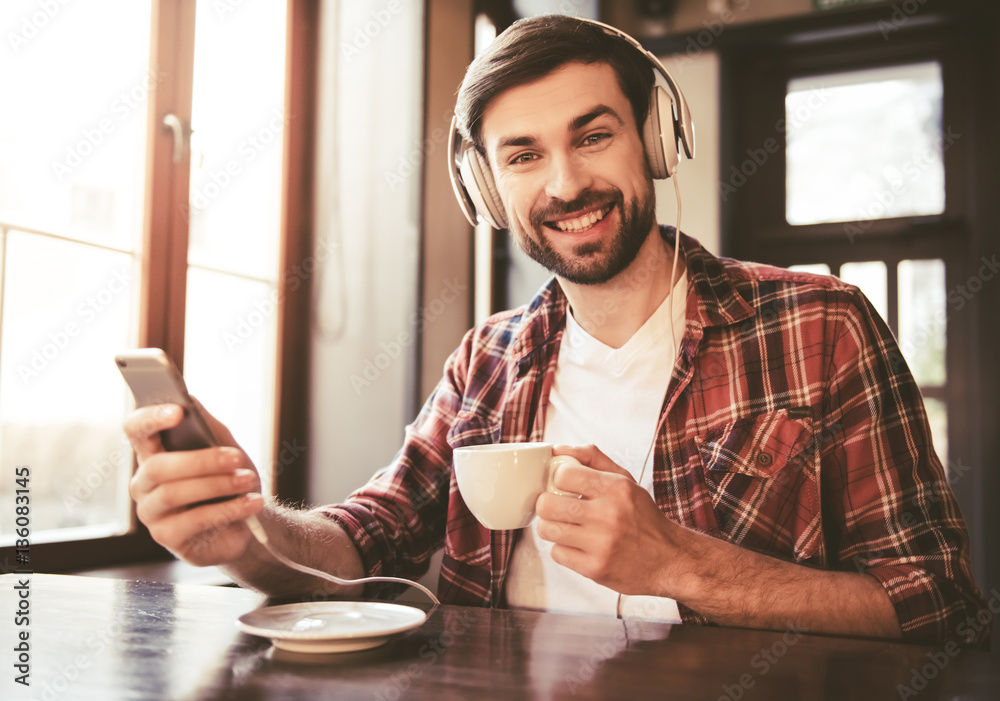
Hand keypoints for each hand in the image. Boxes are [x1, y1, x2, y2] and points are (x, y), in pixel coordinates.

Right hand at [124, 400, 264, 565]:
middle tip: (236, 458)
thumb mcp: (224, 448)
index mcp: (153, 453)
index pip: (136, 429)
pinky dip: (227, 509)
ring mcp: (151, 512)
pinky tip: (251, 503)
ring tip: (248, 480)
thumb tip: (189, 399)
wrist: (248, 523)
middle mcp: (144, 483)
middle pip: (158, 466)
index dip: (151, 418)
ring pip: (174, 493)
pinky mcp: (167, 537)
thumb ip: (205, 425)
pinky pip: (193, 520)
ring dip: (218, 485)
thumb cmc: (230, 481)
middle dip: (202, 460)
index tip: (178, 411)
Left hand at [534, 444, 685, 596]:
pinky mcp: (595, 569)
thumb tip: (558, 450)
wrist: (670, 560)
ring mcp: (601, 544)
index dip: (558, 479)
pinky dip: (563, 549)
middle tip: (557, 507)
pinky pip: (556, 554)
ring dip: (552, 527)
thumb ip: (592, 458)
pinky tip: (577, 545)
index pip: (564, 474)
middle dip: (547, 504)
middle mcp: (609, 515)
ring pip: (546, 530)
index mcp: (616, 489)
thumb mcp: (625, 480)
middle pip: (547, 504)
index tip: (563, 485)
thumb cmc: (643, 518)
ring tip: (565, 526)